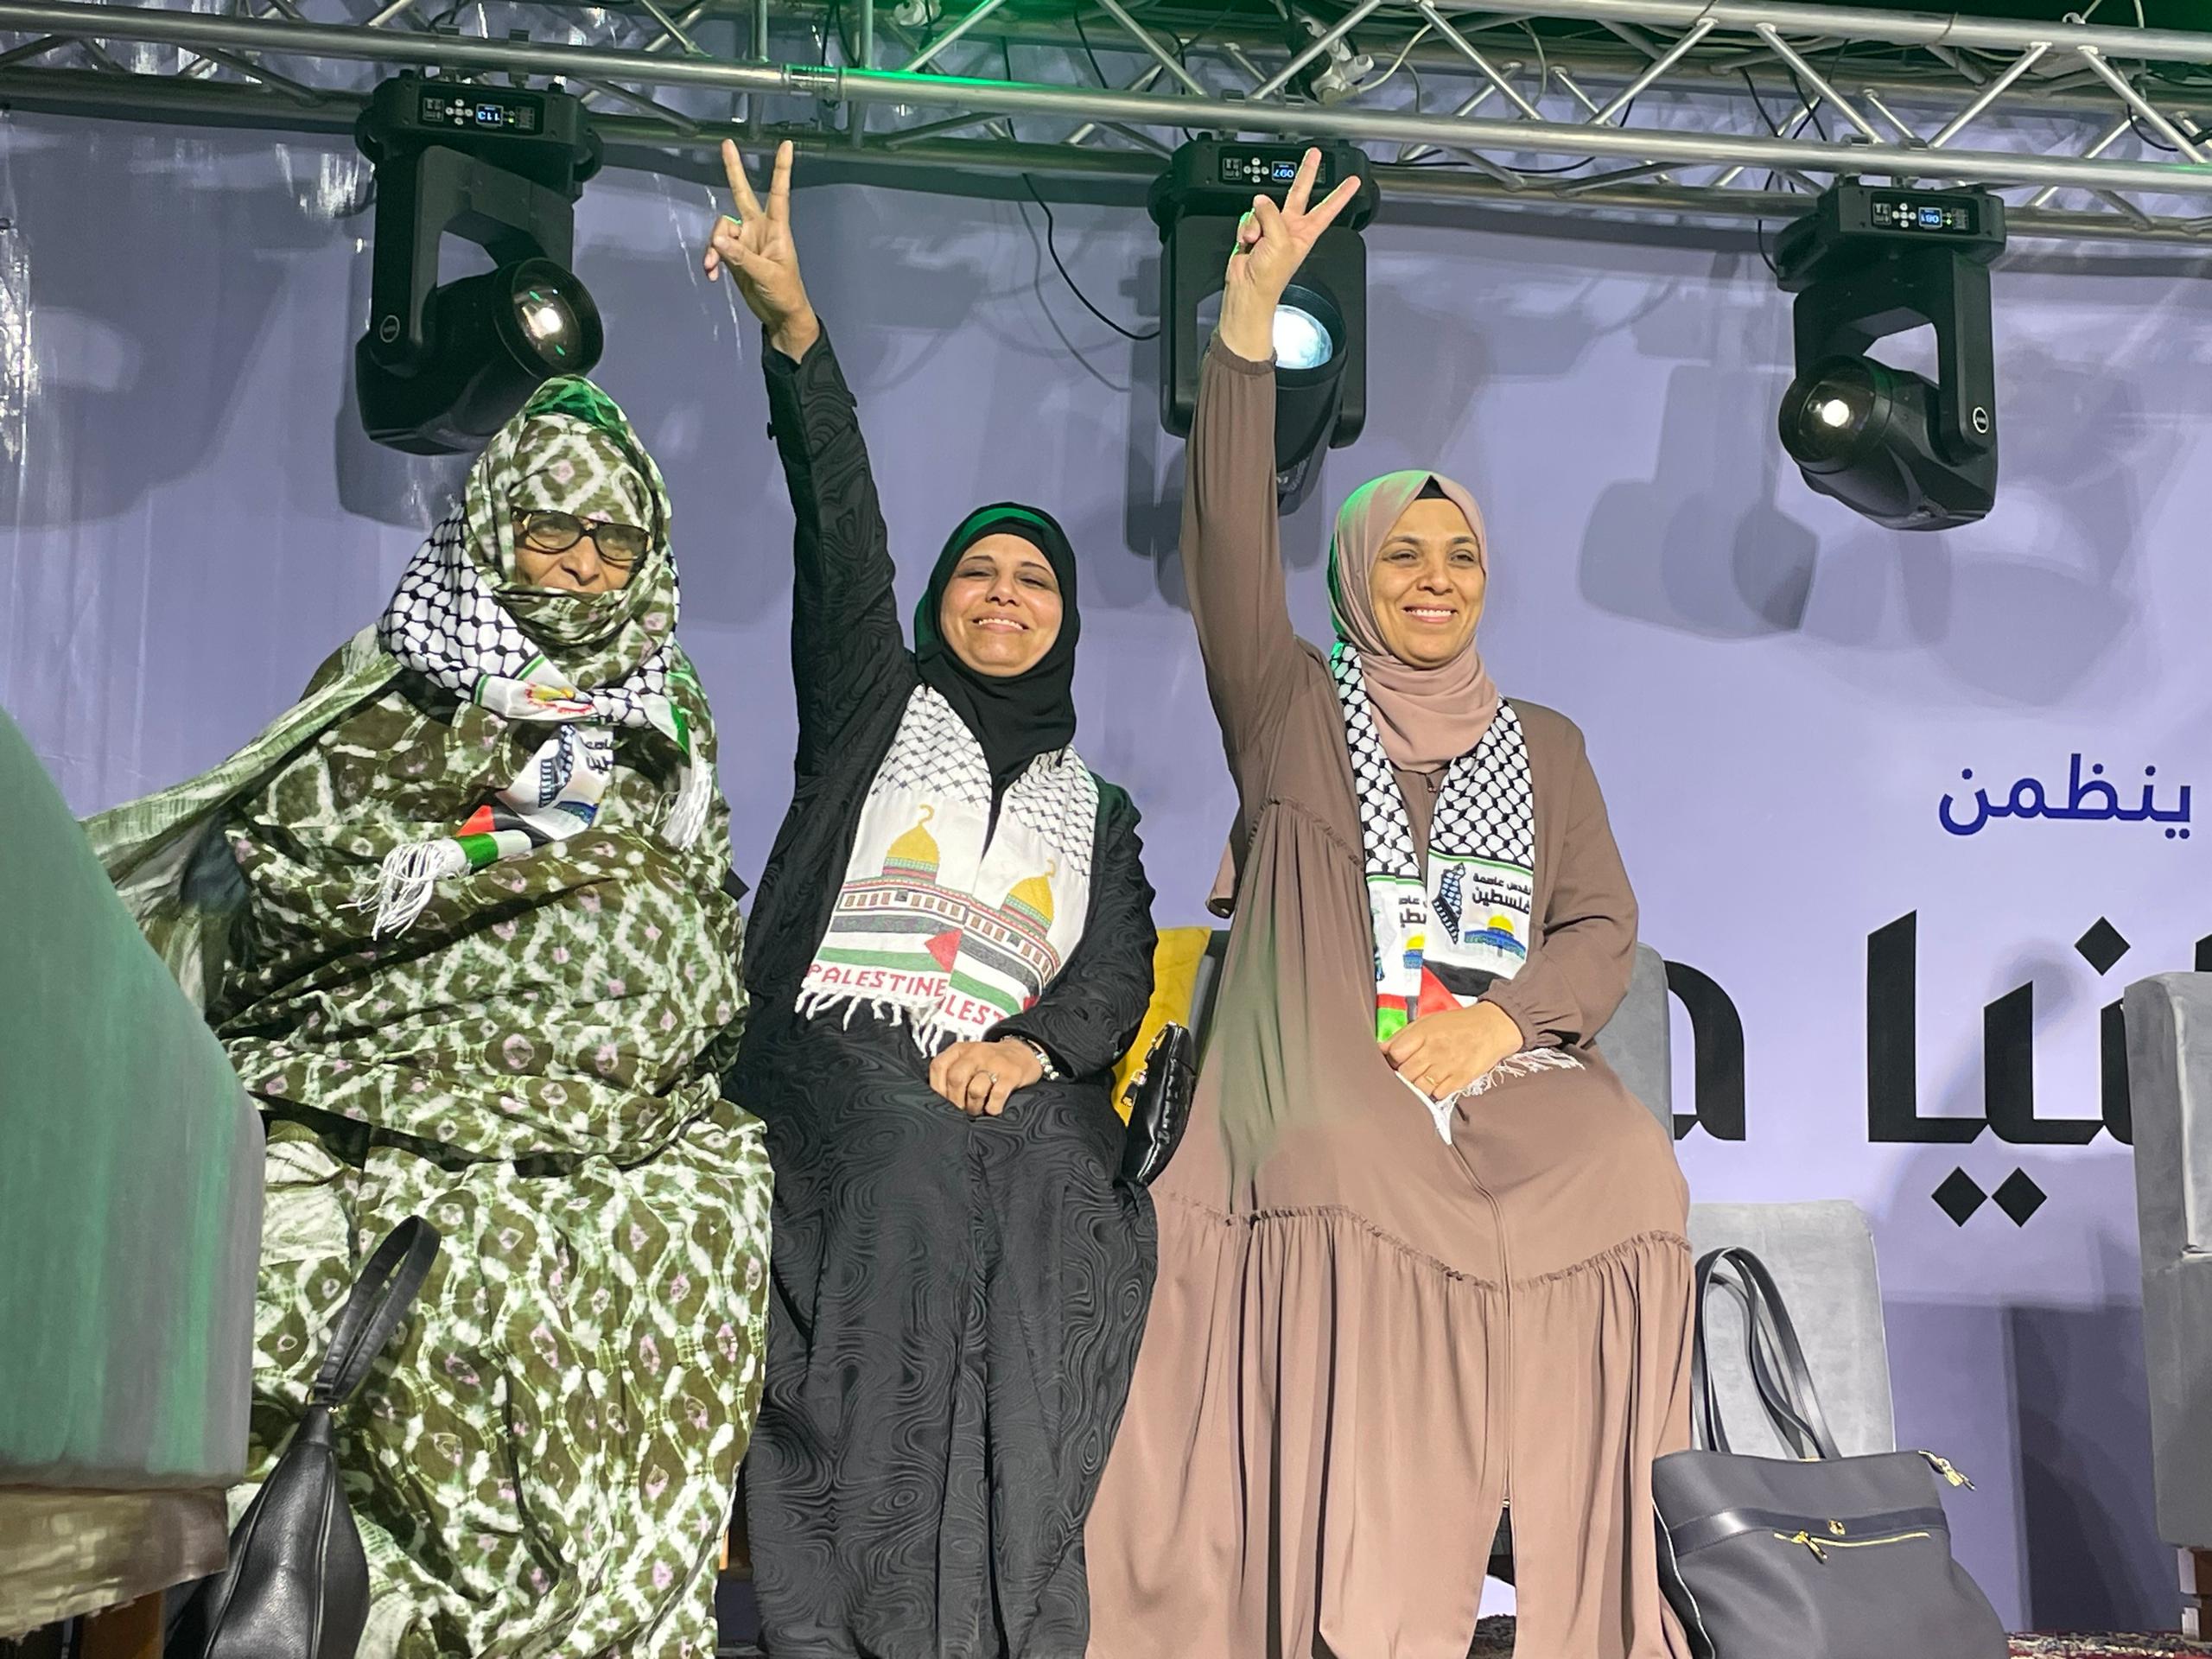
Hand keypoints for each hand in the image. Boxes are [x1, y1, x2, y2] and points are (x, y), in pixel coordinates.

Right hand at [704, 138, 819, 360]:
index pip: (778, 193)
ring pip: (721, 229)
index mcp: (776, 228)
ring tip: (712, 266)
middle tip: (727, 144)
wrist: (779, 316)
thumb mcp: (766, 275)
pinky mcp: (734, 256)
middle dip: (734, 170)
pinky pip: (717, 248)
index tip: (787, 145)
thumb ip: (742, 257)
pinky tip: (711, 273)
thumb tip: (718, 240)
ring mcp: (745, 241)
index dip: (781, 169)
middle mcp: (759, 228)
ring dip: (714, 246)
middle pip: (742, 194)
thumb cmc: (784, 293)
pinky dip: (711, 259)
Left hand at [929, 1038, 1044, 1116]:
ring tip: (978, 1109)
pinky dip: (992, 1108)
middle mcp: (975, 1053)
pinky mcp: (1011, 1074)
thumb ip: (951, 1073)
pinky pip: (996, 1096)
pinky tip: (993, 1108)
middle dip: (956, 1101)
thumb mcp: (967, 1060)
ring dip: (974, 1106)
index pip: (938, 1066)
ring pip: (975, 1090)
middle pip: (955, 1079)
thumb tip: (938, 1102)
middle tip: (961, 1110)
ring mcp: (994, 1063)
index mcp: (960, 1050)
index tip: (942, 1102)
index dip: (937, 1088)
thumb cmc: (989, 1063)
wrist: (1024, 1053)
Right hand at [1216, 146, 1362, 363]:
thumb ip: (1272, 214)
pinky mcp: (1254, 232)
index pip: (1328, 208)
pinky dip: (1246, 228)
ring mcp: (1272, 229)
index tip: (1353, 181)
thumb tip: (1261, 201)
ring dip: (1257, 222)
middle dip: (1306, 173)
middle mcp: (1291, 228)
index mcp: (1306, 232)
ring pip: (1263, 206)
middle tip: (1314, 154)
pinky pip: (1249, 217)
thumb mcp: (1280, 240)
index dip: (1341, 194)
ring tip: (1258, 241)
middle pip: (1300, 193)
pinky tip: (1249, 242)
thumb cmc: (1270, 277)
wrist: (1248, 290)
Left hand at [1383, 1002, 1522, 1101]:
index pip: (1395, 1053)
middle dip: (1404, 1074)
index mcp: (1423, 1032)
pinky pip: (1438, 1094)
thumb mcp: (1427, 1021)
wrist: (1493, 1027)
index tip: (1396, 1060)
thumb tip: (1381, 1048)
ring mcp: (1448, 1066)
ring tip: (1424, 1077)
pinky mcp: (1461, 1079)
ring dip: (1417, 1085)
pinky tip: (1438, 1082)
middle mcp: (1434, 1050)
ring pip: (1419, 1087)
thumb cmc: (1458, 1024)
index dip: (1392, 1058)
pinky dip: (1435, 1091)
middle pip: (1405, 1073)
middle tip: (1410, 1070)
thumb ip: (1403, 1035)